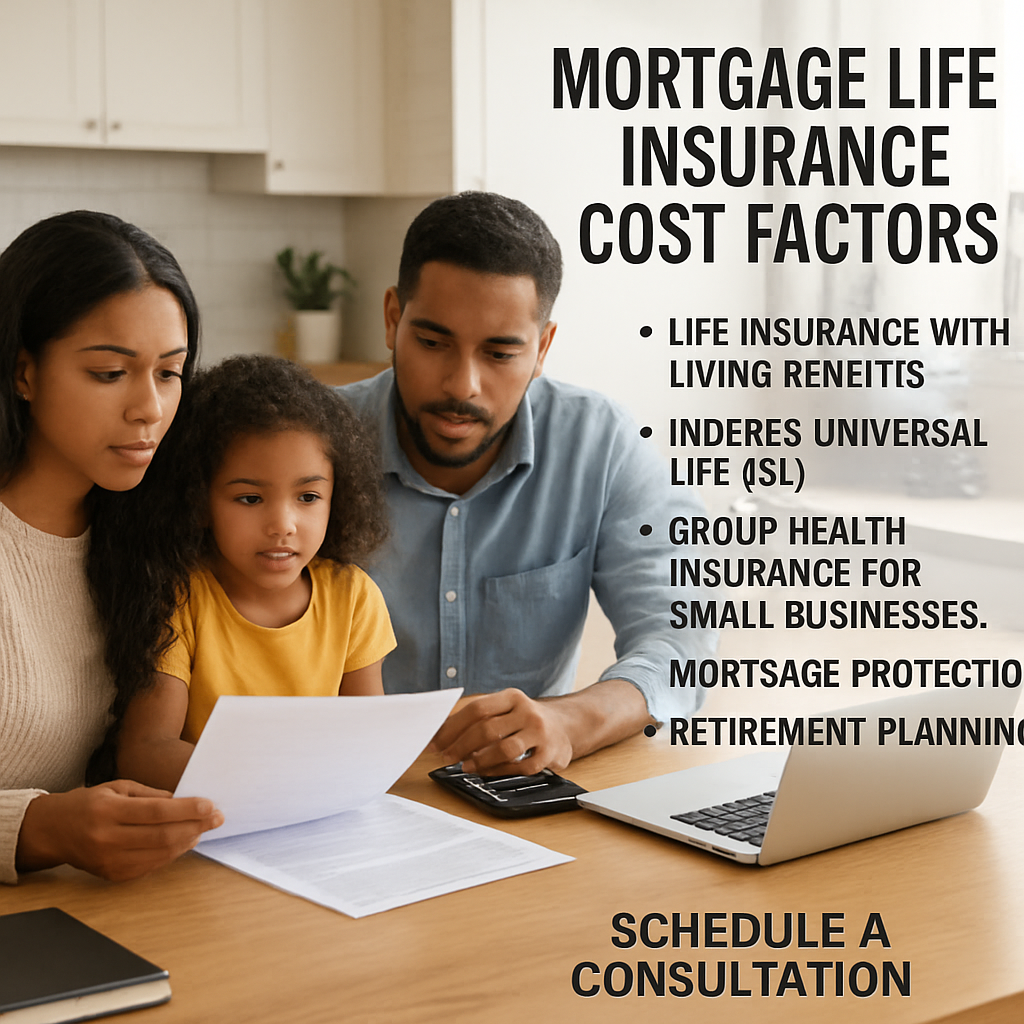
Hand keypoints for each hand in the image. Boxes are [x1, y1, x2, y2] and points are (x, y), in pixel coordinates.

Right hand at [16, 780, 223, 881]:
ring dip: (187, 841)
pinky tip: (184, 841)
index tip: (211, 805)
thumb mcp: (118, 787)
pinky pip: (150, 866)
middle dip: (196, 826)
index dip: (187, 809)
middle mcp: (107, 838)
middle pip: (161, 836)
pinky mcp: (112, 875)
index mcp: (107, 811)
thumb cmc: (90, 803)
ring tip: (203, 828)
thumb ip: (151, 795)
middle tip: (217, 818)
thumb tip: (185, 801)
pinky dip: (172, 854)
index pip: (156, 812)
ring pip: (159, 854)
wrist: (53, 831)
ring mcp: (109, 861)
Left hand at [429, 689, 573, 774]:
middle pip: (488, 729)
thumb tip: (442, 732)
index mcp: (512, 697)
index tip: (436, 741)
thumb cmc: (525, 720)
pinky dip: (500, 771)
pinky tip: (488, 772)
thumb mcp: (506, 709)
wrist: (566, 725)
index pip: (477, 709)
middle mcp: (528, 711)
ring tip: (465, 766)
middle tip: (446, 757)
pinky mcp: (550, 754)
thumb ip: (479, 718)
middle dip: (461, 745)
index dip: (453, 727)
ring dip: (480, 760)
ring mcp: (540, 733)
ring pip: (505, 749)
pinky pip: (521, 767)